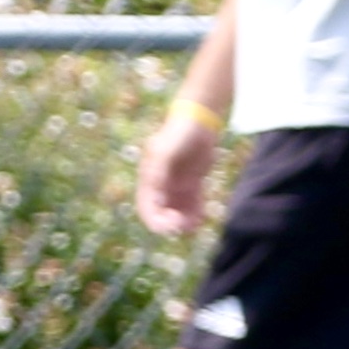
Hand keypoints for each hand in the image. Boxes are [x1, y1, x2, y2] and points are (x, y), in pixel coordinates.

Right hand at [134, 110, 224, 235]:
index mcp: (149, 177)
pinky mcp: (191, 183)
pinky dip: (195, 212)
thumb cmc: (179, 132)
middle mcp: (161, 184)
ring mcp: (176, 184)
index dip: (155, 219)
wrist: (199, 120)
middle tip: (183, 228)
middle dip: (170, 222)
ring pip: (177, 210)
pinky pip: (192, 203)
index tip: (168, 227)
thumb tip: (153, 191)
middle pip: (161, 211)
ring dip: (184, 220)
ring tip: (195, 225)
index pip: (146, 206)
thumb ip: (158, 168)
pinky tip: (201, 217)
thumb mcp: (166, 148)